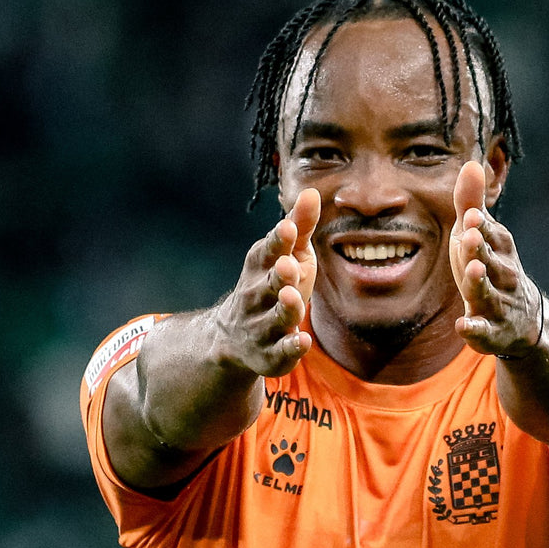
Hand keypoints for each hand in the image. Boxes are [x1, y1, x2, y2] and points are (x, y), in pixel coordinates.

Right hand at [219, 188, 319, 375]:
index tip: (287, 227)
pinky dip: (290, 347)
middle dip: (277, 275)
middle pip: (267, 285)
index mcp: (261, 268)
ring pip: (273, 318)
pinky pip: (280, 352)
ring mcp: (261, 326)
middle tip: (287, 265)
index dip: (277, 241)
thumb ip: (300, 227)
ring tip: (292, 297)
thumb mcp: (287, 255)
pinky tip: (302, 341)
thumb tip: (313, 192)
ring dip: (283, 308)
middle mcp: (257, 296)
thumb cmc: (271, 285)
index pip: (268, 251)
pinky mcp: (270, 354)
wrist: (235, 337)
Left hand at [450, 161, 541, 356]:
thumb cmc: (496, 269)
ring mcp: (498, 305)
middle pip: (492, 262)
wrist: (526, 321)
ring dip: (480, 282)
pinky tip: (462, 325)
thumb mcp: (484, 237)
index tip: (470, 215)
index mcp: (500, 251)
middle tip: (470, 235)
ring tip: (472, 270)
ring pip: (489, 293)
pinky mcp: (491, 331)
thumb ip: (472, 204)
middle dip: (481, 249)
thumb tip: (471, 163)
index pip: (492, 236)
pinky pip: (483, 331)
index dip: (481, 226)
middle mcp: (503, 276)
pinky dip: (474, 329)